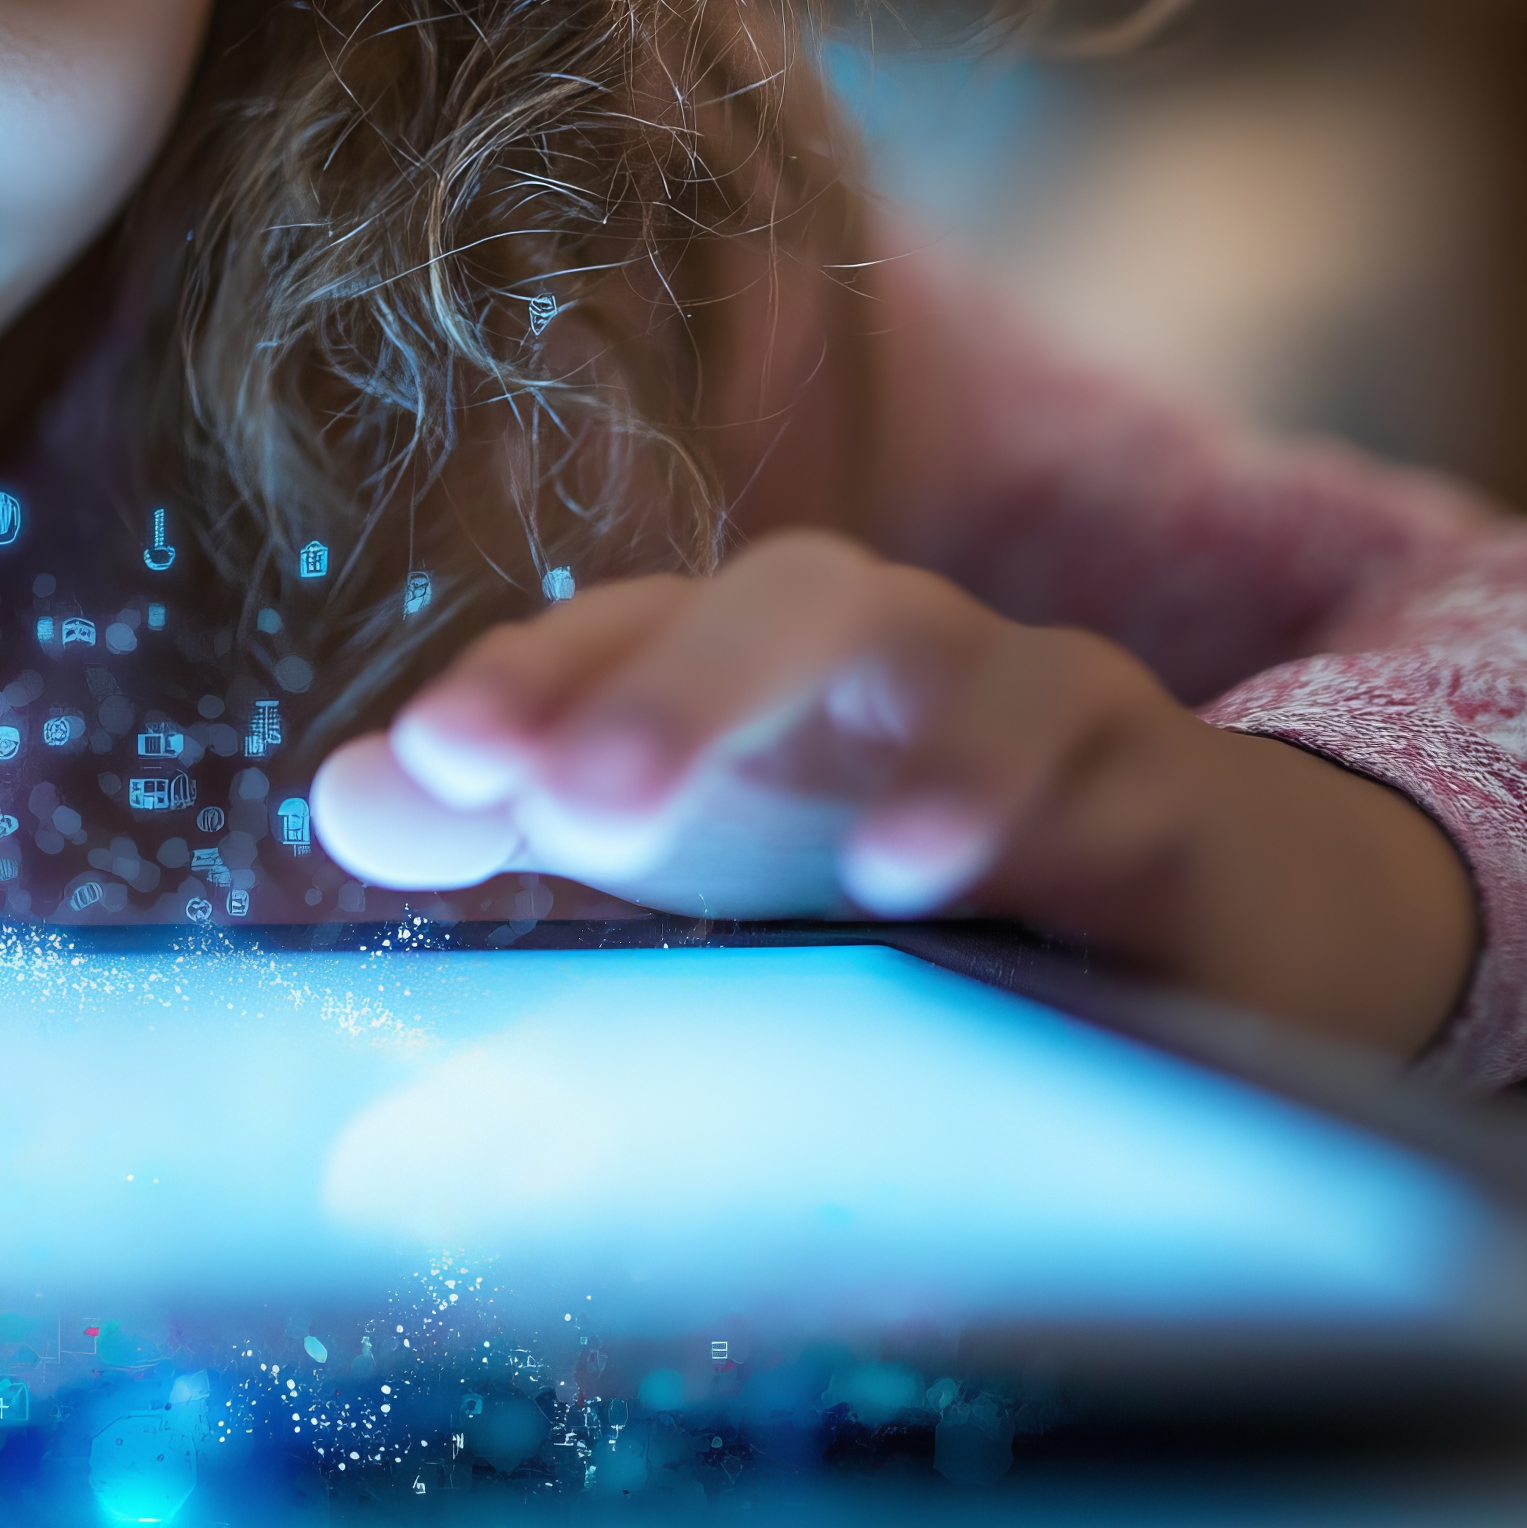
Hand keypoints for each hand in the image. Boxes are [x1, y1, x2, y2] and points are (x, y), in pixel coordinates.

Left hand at [308, 529, 1475, 1053]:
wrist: (1179, 923)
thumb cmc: (881, 870)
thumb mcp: (688, 858)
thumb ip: (510, 826)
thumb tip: (347, 794)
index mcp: (741, 668)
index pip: (618, 634)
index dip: (525, 682)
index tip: (430, 769)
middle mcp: (875, 653)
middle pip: (777, 605)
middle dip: (667, 691)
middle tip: (559, 801)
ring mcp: (1024, 695)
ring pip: (956, 650)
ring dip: (891, 749)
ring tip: (831, 863)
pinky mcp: (1159, 779)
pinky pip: (1100, 754)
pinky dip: (1022, 798)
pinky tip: (952, 874)